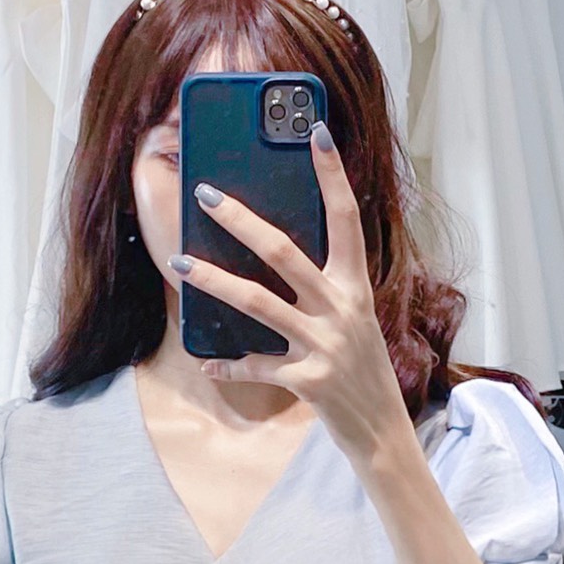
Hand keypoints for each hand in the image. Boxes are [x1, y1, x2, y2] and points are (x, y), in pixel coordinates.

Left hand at [169, 126, 414, 468]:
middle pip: (284, 251)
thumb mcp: (353, 319)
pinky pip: (257, 367)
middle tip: (206, 194)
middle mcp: (341, 308)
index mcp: (355, 286)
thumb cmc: (361, 368)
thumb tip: (277, 251)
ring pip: (258, 303)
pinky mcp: (308, 382)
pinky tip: (206, 362)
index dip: (332, 174)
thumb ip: (324, 286)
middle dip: (241, 220)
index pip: (346, 218)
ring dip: (213, 282)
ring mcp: (324, 345)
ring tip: (180, 264)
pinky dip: (229, 366)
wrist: (382, 432)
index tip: (316, 132)